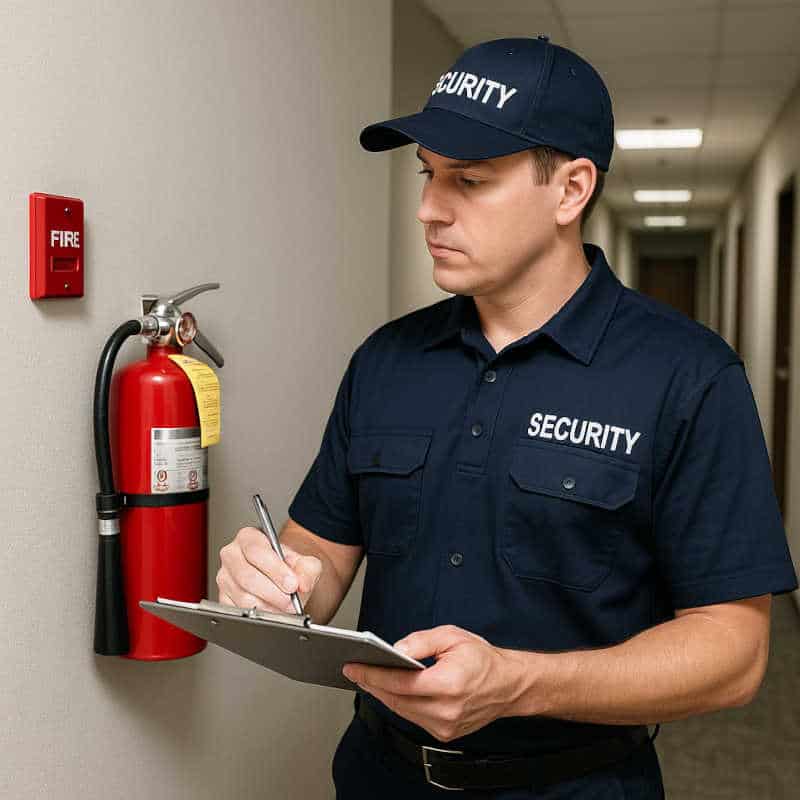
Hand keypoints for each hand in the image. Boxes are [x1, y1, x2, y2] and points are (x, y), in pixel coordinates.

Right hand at [216, 526, 321, 613]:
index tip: (292, 584)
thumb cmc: (288, 566)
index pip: (256, 551)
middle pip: (247, 577)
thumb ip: (308, 568)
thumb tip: (303, 583)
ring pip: (243, 597)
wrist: (284, 579)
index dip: (275, 570)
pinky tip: (271, 611)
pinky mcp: (223, 598)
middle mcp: (232, 555)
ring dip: (268, 606)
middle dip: (273, 593)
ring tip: (284, 607)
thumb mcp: (305, 562)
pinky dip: (258, 615)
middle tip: (290, 601)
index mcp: (248, 537)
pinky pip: (238, 611)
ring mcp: (224, 577)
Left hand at [342, 625, 520, 742]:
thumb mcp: (452, 636)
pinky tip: (391, 690)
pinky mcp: (445, 733)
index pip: (400, 682)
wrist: (509, 685)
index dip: (373, 674)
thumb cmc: (483, 659)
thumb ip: (421, 642)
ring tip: (368, 678)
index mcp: (448, 684)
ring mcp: (445, 726)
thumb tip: (395, 649)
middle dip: (372, 684)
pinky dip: (400, 704)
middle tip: (355, 670)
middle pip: (396, 700)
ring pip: (402, 711)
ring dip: (383, 695)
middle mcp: (446, 710)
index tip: (353, 667)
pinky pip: (414, 718)